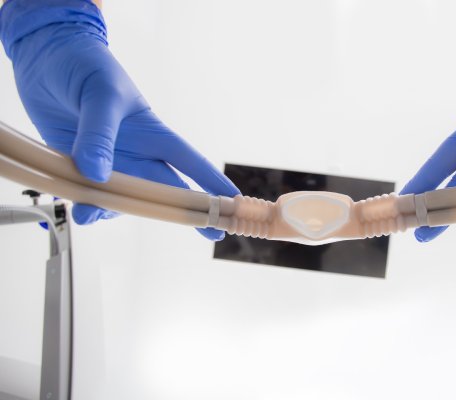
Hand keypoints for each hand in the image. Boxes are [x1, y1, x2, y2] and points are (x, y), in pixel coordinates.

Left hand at [0, 0, 238, 239]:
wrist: (45, 54)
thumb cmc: (86, 64)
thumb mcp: (101, 94)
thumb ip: (99, 134)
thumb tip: (96, 175)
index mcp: (153, 134)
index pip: (191, 163)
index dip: (213, 184)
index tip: (232, 203)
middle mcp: (135, 153)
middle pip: (162, 191)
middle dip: (181, 214)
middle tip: (209, 233)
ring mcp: (109, 162)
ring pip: (122, 199)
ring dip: (111, 211)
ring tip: (89, 214)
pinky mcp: (78, 166)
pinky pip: (88, 194)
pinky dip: (83, 204)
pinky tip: (76, 206)